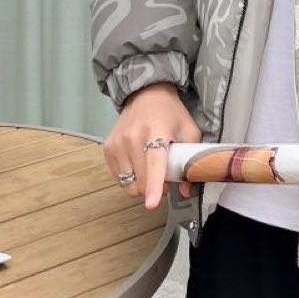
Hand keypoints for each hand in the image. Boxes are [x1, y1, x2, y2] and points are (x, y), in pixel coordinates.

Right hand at [102, 81, 201, 208]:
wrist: (146, 93)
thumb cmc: (170, 113)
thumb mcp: (189, 130)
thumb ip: (190, 160)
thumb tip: (187, 191)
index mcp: (156, 131)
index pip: (154, 164)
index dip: (154, 186)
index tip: (152, 203)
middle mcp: (132, 138)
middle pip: (142, 181)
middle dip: (155, 188)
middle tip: (164, 175)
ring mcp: (117, 143)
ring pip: (129, 185)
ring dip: (141, 184)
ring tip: (150, 169)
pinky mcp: (108, 148)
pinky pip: (119, 178)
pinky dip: (130, 178)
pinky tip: (138, 163)